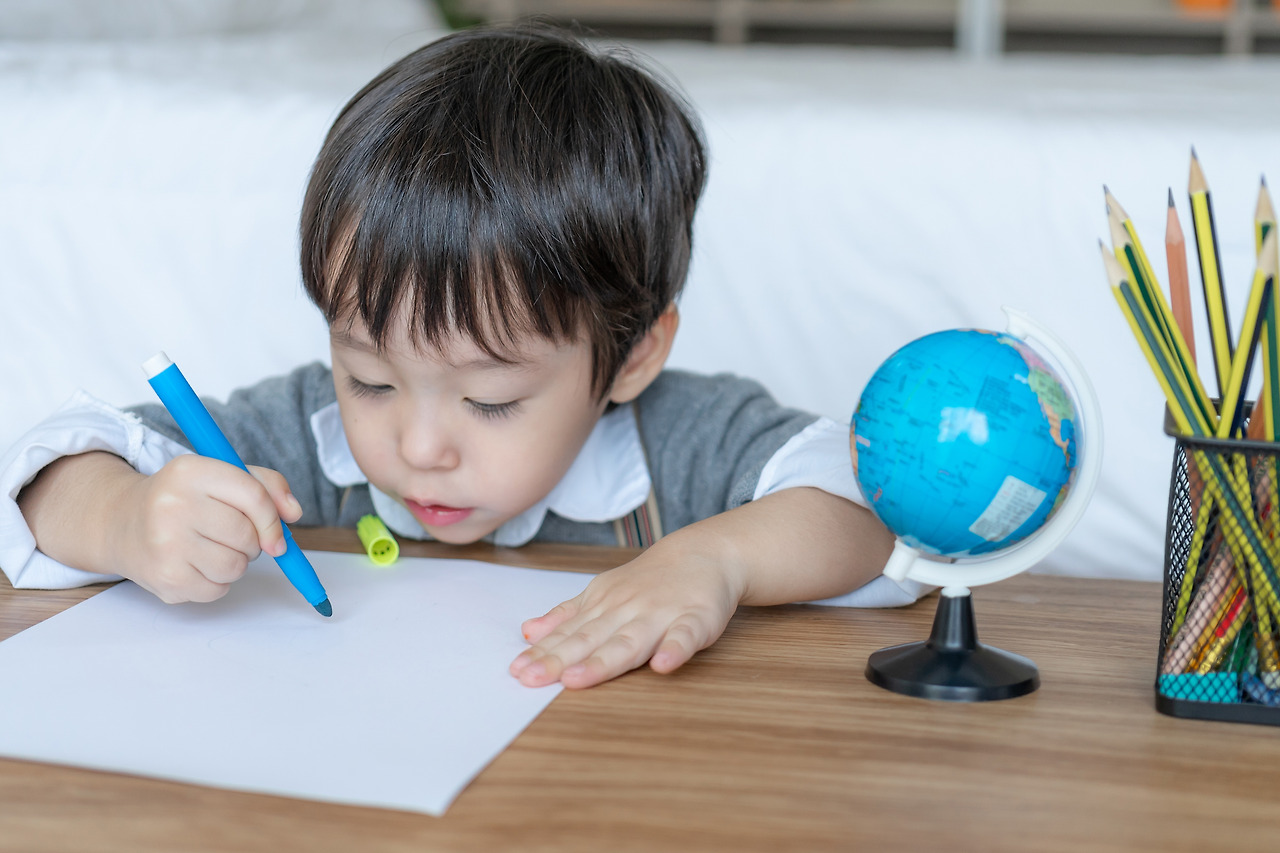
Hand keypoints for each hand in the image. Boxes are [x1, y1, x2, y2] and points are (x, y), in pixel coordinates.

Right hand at [104, 454, 301, 603]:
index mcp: (191, 472)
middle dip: (253, 543)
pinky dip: (217, 582)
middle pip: (247, 536)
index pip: (254, 496)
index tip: (276, 535)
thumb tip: (293, 513)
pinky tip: (196, 565)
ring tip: (213, 549)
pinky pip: (218, 590)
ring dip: (236, 564)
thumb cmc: (184, 499)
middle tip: (233, 537)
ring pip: (236, 566)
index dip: (273, 520)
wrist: (122, 523)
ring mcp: (166, 544)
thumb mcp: (220, 476)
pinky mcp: (165, 578)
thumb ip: (265, 485)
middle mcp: (173, 505)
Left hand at [509, 538, 745, 688]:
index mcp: (603, 606)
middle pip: (590, 640)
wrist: (704, 553)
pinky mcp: (696, 619)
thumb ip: (568, 616)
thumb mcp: (603, 593)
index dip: (543, 654)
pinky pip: (685, 636)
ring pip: (630, 642)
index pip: (568, 634)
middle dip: (560, 661)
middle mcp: (627, 611)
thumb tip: (528, 633)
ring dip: (604, 661)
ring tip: (578, 679)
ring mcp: (661, 615)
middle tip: (530, 679)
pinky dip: (675, 649)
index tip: (517, 672)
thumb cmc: (650, 581)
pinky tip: (663, 665)